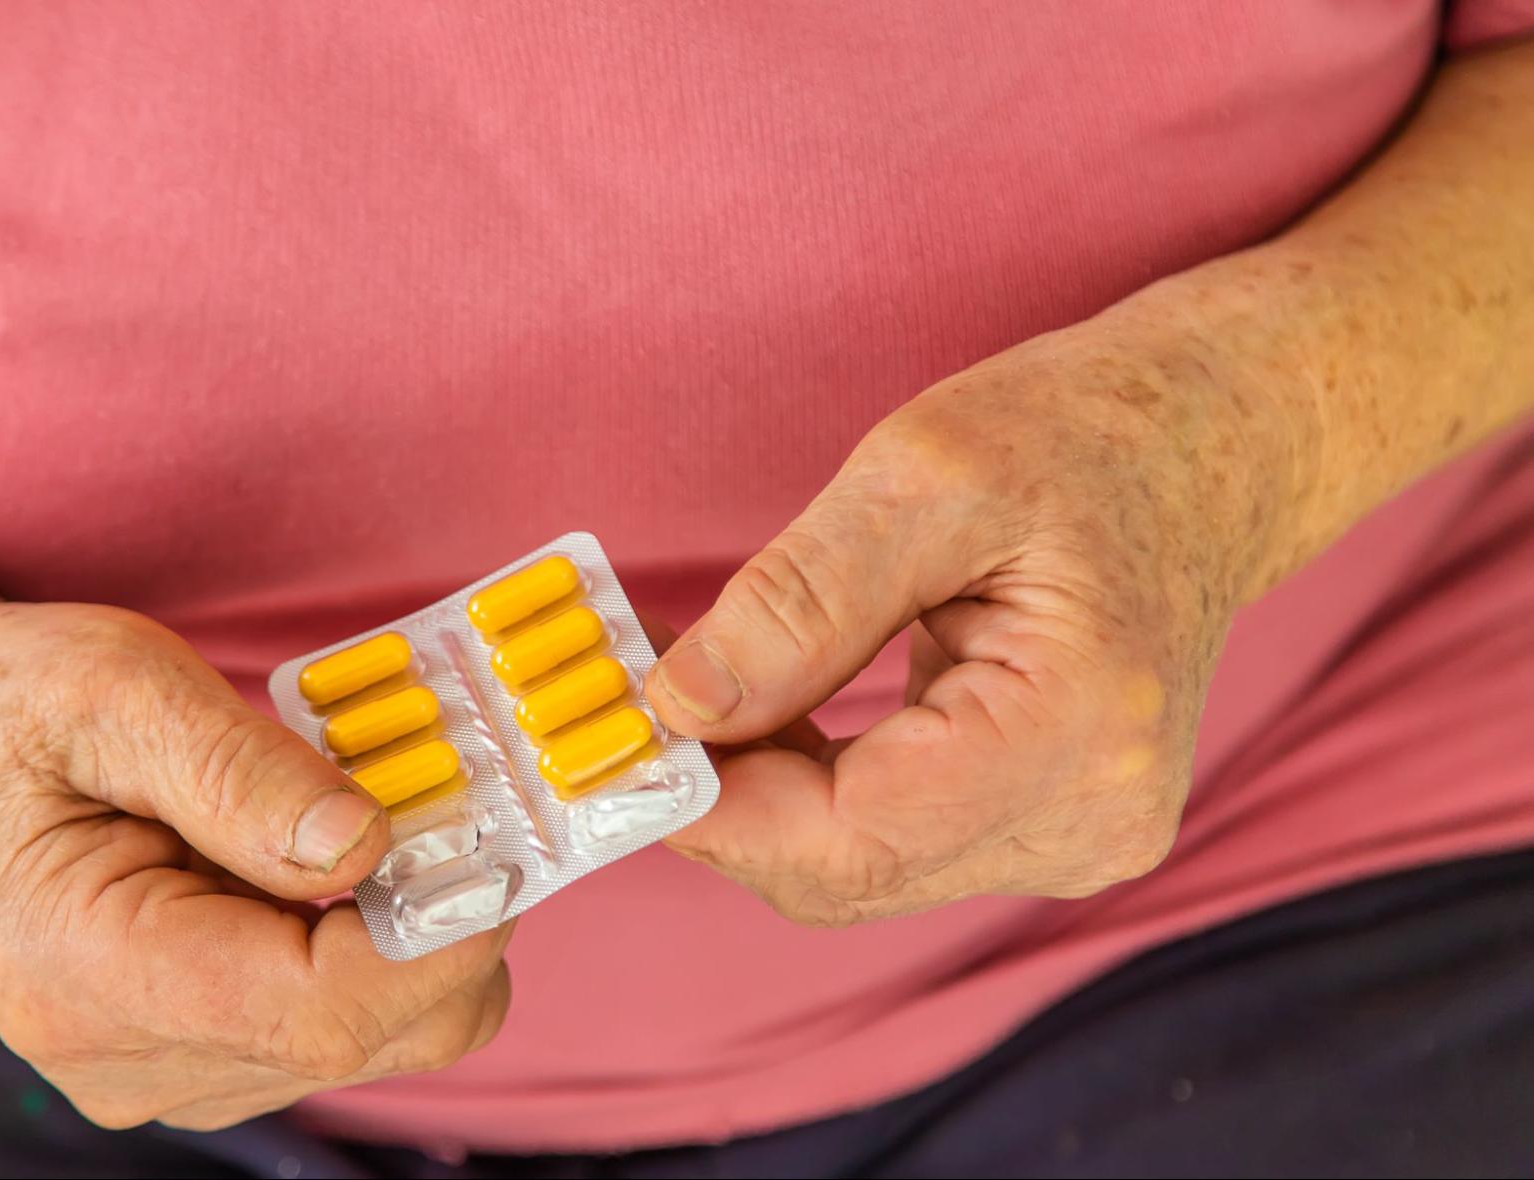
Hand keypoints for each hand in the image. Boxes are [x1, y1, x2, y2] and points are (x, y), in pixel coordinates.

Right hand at [0, 602, 510, 1129]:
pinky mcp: (198, 1062)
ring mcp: (161, 1078)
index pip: (319, 1009)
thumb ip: (241, 773)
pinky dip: (376, 947)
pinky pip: (341, 1027)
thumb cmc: (14, 706)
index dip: (439, 934)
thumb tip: (367, 845)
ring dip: (415, 933)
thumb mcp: (117, 687)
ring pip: (373, 1041)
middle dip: (450, 925)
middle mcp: (124, 1061)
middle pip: (365, 1039)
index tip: (500, 835)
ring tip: (376, 820)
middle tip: (466, 803)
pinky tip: (334, 866)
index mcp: (89, 974)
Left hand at [646, 303, 1299, 924]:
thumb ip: (800, 602)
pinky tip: (766, 710)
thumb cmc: (1090, 432)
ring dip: (758, 792)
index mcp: (1076, 734)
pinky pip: (894, 839)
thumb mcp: (926, 473)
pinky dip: (811, 788)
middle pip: (843, 870)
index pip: (847, 836)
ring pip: (857, 865)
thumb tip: (681, 705)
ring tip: (694, 684)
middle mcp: (1091, 823)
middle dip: (720, 795)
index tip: (613, 738)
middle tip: (632, 692)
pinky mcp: (1054, 828)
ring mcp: (1081, 840)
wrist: (1216, 443)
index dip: (711, 804)